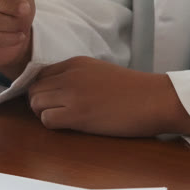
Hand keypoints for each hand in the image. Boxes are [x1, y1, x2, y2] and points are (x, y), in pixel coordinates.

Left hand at [28, 57, 189, 137]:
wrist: (155, 99)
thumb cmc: (134, 90)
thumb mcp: (99, 72)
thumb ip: (76, 76)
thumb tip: (56, 90)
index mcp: (74, 63)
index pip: (39, 75)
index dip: (42, 90)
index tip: (53, 100)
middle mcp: (69, 75)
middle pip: (33, 89)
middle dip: (40, 103)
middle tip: (57, 113)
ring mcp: (72, 94)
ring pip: (36, 103)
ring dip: (45, 114)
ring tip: (65, 119)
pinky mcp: (77, 114)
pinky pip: (47, 119)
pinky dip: (53, 125)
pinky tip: (71, 126)